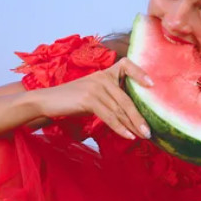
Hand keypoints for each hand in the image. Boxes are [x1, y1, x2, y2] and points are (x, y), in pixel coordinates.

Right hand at [35, 59, 152, 139]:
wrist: (47, 101)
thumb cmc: (72, 100)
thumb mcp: (94, 94)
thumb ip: (110, 97)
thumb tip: (131, 114)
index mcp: (105, 74)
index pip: (126, 64)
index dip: (140, 73)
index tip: (152, 85)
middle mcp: (102, 77)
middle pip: (127, 98)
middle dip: (140, 116)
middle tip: (150, 131)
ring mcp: (96, 87)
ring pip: (120, 109)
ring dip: (133, 125)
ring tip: (144, 136)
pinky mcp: (89, 99)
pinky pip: (109, 116)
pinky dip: (120, 128)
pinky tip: (128, 136)